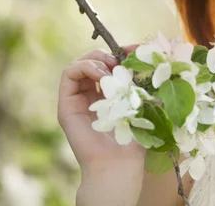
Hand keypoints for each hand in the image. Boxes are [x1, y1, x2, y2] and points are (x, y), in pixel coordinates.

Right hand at [57, 44, 145, 172]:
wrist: (120, 163)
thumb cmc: (137, 137)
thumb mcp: (148, 101)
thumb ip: (147, 80)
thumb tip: (146, 54)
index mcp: (110, 93)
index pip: (110, 63)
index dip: (121, 52)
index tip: (136, 50)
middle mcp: (92, 95)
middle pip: (93, 60)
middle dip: (108, 54)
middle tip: (122, 61)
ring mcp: (78, 99)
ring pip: (79, 64)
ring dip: (96, 59)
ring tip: (111, 68)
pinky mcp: (66, 105)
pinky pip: (68, 74)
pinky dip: (85, 66)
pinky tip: (101, 74)